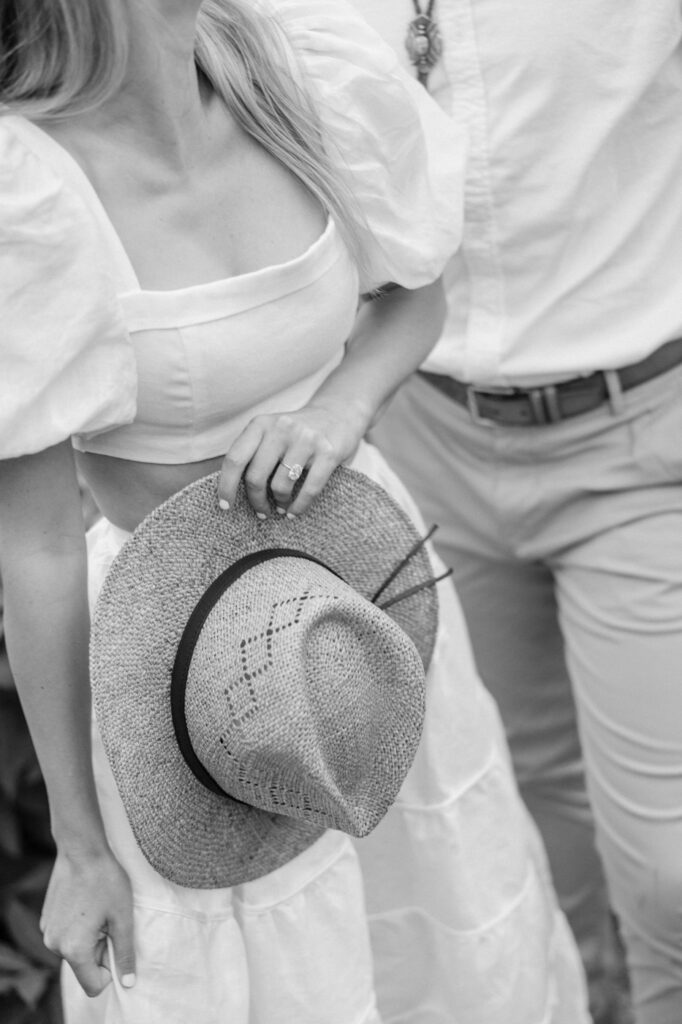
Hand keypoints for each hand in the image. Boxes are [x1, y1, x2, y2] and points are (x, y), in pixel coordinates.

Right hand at [41, 846, 134, 997]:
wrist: (81, 849)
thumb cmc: (106, 880)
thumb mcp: (122, 917)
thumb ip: (124, 952)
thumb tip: (128, 982)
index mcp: (74, 949)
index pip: (93, 984)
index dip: (110, 970)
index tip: (116, 942)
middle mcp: (54, 945)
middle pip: (84, 966)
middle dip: (100, 949)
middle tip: (109, 920)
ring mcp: (48, 931)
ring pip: (75, 950)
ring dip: (90, 938)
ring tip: (98, 909)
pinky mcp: (46, 919)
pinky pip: (66, 936)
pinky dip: (79, 927)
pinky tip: (87, 903)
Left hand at [217, 398, 368, 516]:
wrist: (339, 412)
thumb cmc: (297, 432)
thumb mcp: (271, 431)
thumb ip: (253, 451)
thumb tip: (231, 489)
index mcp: (261, 424)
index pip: (235, 459)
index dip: (226, 486)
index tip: (225, 505)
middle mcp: (281, 429)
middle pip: (256, 476)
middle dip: (256, 501)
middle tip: (261, 511)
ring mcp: (306, 440)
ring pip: (280, 486)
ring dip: (279, 504)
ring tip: (281, 508)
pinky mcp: (328, 453)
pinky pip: (309, 489)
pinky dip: (299, 507)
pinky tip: (294, 512)